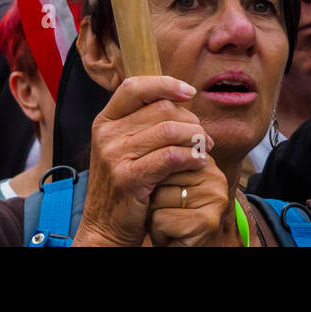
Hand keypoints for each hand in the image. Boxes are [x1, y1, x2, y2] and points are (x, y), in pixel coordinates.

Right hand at [71, 76, 213, 247]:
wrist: (105, 227)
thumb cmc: (126, 183)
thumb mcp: (125, 147)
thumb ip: (145, 122)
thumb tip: (182, 98)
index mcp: (105, 121)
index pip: (135, 86)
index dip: (165, 84)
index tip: (189, 93)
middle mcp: (106, 134)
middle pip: (160, 108)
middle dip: (190, 120)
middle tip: (205, 136)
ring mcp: (114, 155)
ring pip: (169, 130)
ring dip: (196, 138)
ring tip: (205, 149)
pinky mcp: (128, 177)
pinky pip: (170, 156)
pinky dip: (191, 156)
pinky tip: (199, 162)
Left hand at [146, 156, 231, 246]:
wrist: (179, 249)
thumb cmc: (169, 218)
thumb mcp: (167, 185)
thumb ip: (166, 162)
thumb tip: (159, 148)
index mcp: (206, 160)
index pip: (166, 155)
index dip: (154, 179)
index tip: (165, 194)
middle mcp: (215, 175)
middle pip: (160, 175)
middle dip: (154, 197)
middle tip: (168, 213)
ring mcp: (215, 198)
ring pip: (158, 197)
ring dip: (154, 216)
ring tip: (169, 225)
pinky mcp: (208, 221)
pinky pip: (161, 219)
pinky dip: (157, 233)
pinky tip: (171, 237)